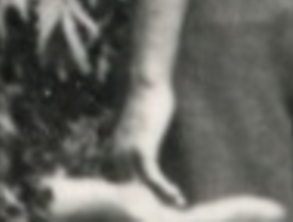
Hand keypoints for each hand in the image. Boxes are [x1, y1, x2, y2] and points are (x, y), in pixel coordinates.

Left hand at [105, 83, 184, 208]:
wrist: (144, 83)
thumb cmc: (145, 102)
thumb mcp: (138, 126)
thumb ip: (138, 141)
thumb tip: (144, 148)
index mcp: (113, 150)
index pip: (117, 183)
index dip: (134, 196)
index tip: (153, 206)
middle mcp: (116, 154)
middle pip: (126, 189)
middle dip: (146, 203)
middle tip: (171, 211)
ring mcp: (127, 152)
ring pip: (139, 187)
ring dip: (158, 201)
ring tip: (177, 208)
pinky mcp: (142, 148)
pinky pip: (152, 177)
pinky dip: (165, 189)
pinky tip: (179, 197)